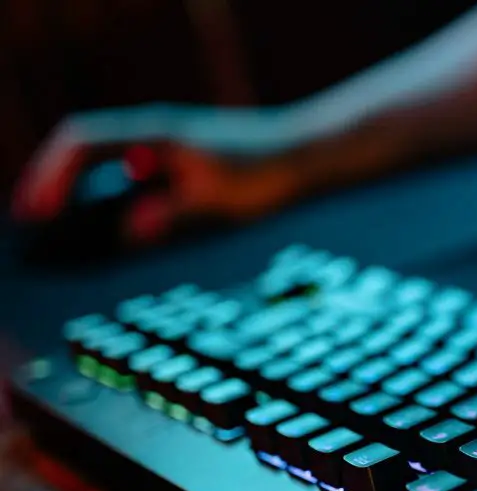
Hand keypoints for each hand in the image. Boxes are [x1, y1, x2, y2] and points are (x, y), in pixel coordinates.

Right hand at [11, 104, 303, 243]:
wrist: (305, 154)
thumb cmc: (265, 172)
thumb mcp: (217, 201)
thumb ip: (171, 216)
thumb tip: (132, 233)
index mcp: (154, 136)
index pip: (82, 143)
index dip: (51, 176)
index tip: (36, 210)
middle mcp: (154, 134)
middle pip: (84, 150)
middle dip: (55, 183)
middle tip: (33, 219)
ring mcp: (167, 146)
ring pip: (107, 162)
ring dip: (82, 190)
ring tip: (61, 226)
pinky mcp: (182, 161)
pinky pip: (131, 173)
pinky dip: (113, 195)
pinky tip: (115, 227)